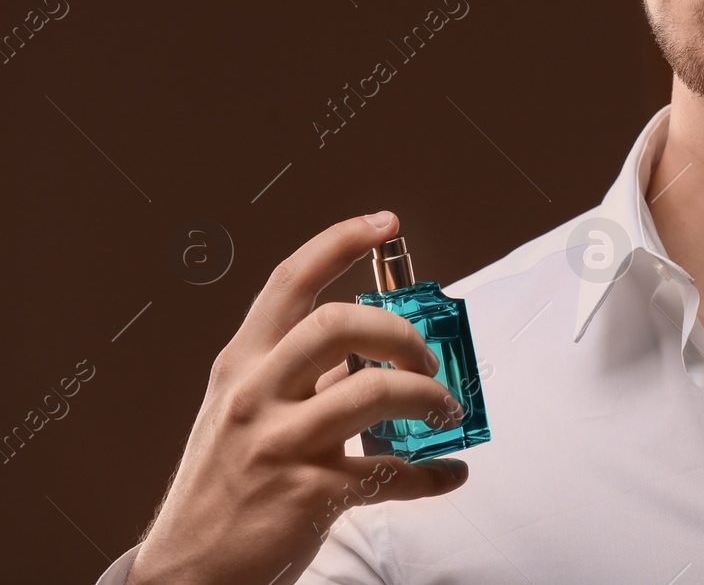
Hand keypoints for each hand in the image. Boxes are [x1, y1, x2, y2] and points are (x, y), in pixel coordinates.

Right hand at [128, 212, 469, 584]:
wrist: (189, 570)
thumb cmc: (223, 486)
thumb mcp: (243, 412)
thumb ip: (300, 377)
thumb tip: (369, 353)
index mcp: (242, 364)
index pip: (289, 281)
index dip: (340, 241)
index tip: (384, 223)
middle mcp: (255, 394)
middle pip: (340, 324)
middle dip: (400, 333)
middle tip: (424, 358)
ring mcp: (279, 442)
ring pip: (375, 392)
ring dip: (428, 399)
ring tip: (444, 411)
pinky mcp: (308, 492)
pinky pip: (390, 471)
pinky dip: (430, 474)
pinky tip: (444, 474)